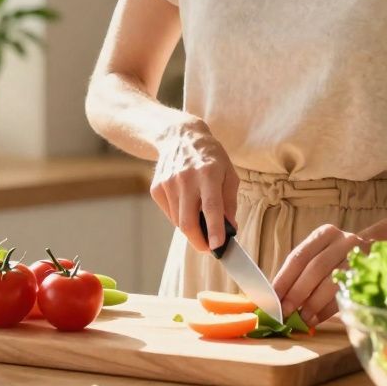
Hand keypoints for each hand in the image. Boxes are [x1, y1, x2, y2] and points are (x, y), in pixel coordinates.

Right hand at [151, 119, 239, 252]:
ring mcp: (168, 183)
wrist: (180, 137)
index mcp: (208, 173)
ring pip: (178, 221)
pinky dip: (180, 217)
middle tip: (208, 248)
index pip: (211, 207)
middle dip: (199, 242)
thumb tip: (230, 229)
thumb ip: (230, 202)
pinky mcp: (156, 188)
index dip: (214, 229)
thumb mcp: (229, 174)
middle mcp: (186, 178)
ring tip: (200, 215)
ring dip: (191, 227)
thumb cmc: (210, 158)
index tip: (217, 247)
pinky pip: (169, 214)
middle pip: (188, 221)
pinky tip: (186, 203)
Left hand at [273, 225, 370, 326]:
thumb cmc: (339, 258)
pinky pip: (346, 294)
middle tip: (286, 312)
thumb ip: (301, 272)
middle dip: (298, 293)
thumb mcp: (321, 255)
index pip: (299, 256)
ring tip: (302, 319)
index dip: (284, 279)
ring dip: (314, 303)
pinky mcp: (371, 276)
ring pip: (332, 281)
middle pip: (315, 268)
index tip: (273, 298)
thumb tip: (279, 298)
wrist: (377, 254)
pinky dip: (329, 309)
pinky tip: (317, 319)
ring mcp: (360, 258)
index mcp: (325, 234)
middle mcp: (344, 241)